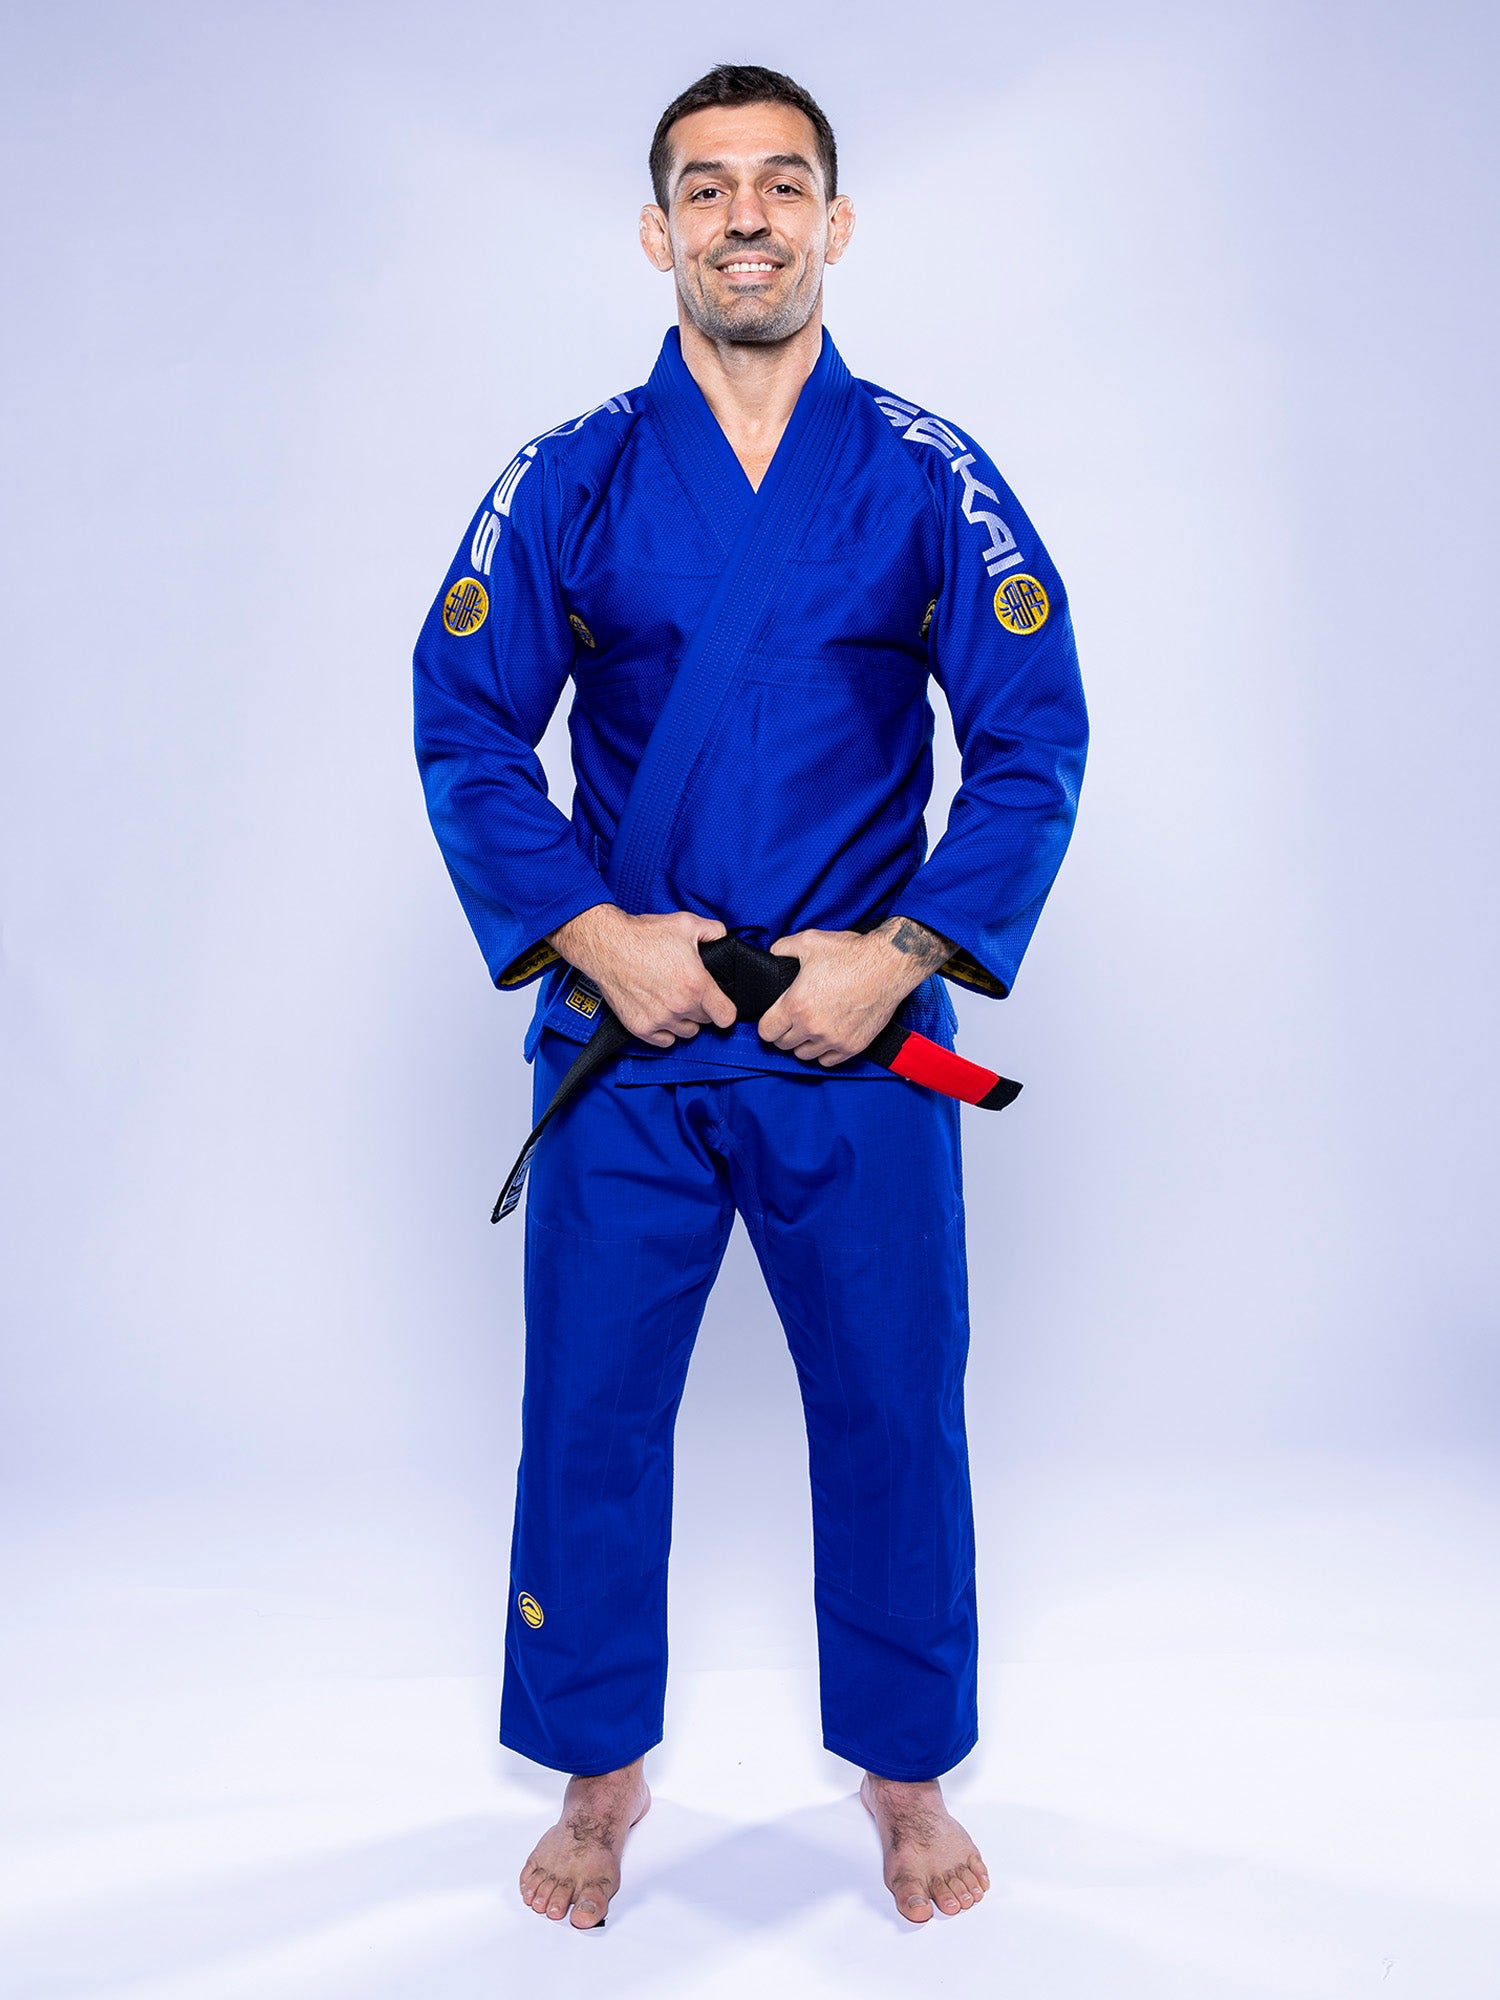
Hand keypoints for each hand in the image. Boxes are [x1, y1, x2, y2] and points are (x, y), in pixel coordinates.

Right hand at [548, 904, 737, 1046]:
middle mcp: (680, 1006)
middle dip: (702, 1008)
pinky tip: (661, 1013)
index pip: (726, 1016)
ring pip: (686, 1032)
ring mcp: (660, 1019)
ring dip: (684, 1020)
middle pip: (705, 1022)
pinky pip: (664, 1041)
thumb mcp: (686, 923)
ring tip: (674, 1001)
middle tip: (689, 991)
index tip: (719, 1004)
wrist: (607, 945)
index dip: (725, 1009)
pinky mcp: (641, 1027)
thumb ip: (714, 931)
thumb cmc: (644, 935)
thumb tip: (723, 938)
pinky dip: (665, 1031)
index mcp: (697, 984)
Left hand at [757, 917, 954, 1066]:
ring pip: (804, 1055)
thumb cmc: (851, 953)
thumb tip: (773, 954)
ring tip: (810, 1028)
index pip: (766, 1032)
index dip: (767, 1024)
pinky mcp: (853, 1046)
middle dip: (784, 1033)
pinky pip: (828, 1061)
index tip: (774, 1018)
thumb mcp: (810, 941)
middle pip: (783, 1045)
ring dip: (803, 1044)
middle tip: (792, 1021)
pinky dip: (824, 1052)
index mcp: (796, 1005)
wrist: (888, 966)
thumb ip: (783, 948)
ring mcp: (833, 1039)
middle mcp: (812, 1027)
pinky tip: (827, 1037)